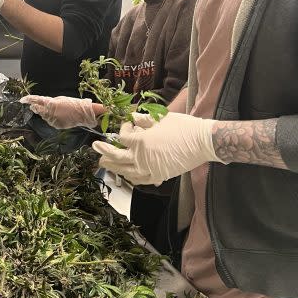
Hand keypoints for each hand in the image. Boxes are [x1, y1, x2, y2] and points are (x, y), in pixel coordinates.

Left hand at [20, 95, 103, 128]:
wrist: (83, 114)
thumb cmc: (73, 104)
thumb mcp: (60, 99)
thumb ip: (50, 102)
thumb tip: (41, 104)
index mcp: (52, 103)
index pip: (37, 101)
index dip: (29, 100)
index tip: (22, 100)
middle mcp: (51, 113)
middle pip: (39, 110)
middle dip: (35, 108)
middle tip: (32, 106)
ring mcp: (53, 120)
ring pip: (44, 117)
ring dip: (44, 113)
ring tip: (48, 110)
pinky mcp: (57, 125)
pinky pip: (50, 121)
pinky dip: (50, 118)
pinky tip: (55, 115)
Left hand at [92, 112, 220, 185]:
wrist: (202, 142)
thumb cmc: (182, 127)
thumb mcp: (159, 118)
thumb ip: (142, 119)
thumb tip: (130, 116)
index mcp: (141, 141)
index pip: (122, 137)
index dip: (123, 128)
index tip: (128, 122)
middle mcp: (142, 158)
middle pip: (117, 157)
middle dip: (104, 152)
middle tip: (96, 149)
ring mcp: (150, 169)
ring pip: (127, 171)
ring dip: (115, 167)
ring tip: (106, 164)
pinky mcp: (160, 176)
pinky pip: (141, 180)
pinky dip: (132, 178)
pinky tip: (127, 176)